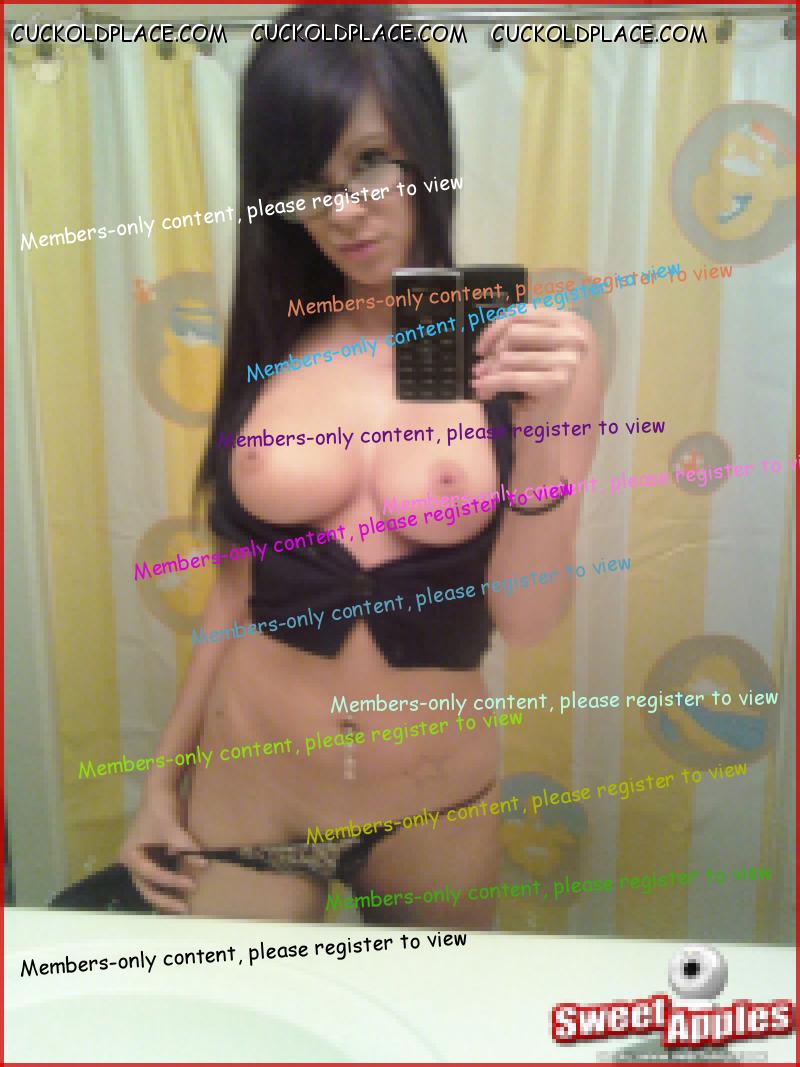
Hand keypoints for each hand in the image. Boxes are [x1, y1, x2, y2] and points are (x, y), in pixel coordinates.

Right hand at [119, 785, 205, 912]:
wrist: (161, 791)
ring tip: (183, 906)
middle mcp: (132, 862)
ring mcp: (141, 861)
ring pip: (151, 885)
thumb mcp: (172, 827)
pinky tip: (182, 891)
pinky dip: (169, 884)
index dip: (172, 881)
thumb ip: (186, 846)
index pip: (152, 875)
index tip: (192, 884)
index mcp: (130, 856)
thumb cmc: (161, 808)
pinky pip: (160, 876)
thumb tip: (204, 865)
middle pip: (146, 888)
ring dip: (166, 895)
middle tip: (184, 909)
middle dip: (164, 900)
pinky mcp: (151, 858)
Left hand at [471, 308, 590, 410]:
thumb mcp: (534, 355)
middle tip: (479, 370)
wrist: (557, 428)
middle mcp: (574, 336)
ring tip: (480, 383)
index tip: (481, 347)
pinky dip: (493, 384)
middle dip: (491, 352)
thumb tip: (485, 343)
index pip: (523, 314)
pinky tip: (482, 391)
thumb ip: (518, 338)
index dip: (495, 329)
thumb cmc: (542, 391)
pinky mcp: (558, 382)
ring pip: (509, 356)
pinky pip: (512, 377)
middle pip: (514, 332)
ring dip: (489, 371)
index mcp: (570, 322)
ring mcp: (569, 359)